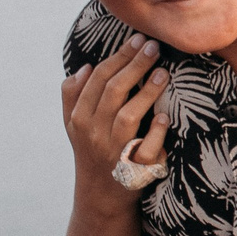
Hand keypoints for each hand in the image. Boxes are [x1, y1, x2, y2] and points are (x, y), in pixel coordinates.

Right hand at [62, 35, 169, 195]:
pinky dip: (154, 133)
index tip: (137, 39)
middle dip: (134, 65)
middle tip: (153, 46)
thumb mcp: (74, 126)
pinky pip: (144, 149)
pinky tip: (164, 116)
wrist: (100, 196)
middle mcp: (94, 133)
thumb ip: (72, 96)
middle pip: (113, 92)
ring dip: (146, 93)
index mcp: (80, 119)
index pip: (97, 80)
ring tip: (163, 72)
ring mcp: (113, 151)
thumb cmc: (91, 151)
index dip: (118, 57)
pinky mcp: (133, 169)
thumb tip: (82, 67)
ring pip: (127, 117)